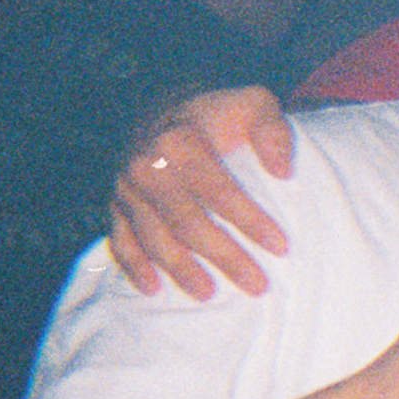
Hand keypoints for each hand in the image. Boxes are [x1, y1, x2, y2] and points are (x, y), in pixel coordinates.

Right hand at [109, 87, 293, 299]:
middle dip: (225, 257)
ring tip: (210, 294)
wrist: (169, 108)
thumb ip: (273, 131)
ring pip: (154, 238)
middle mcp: (147, 165)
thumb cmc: (221, 114)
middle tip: (257, 285)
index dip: (250, 221)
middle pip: (188, 222)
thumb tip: (283, 172)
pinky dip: (134, 267)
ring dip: (182, 270)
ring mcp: (127, 188)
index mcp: (181, 140)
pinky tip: (153, 289)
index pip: (219, 191)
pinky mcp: (115, 204)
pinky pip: (121, 240)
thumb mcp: (254, 104)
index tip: (280, 247)